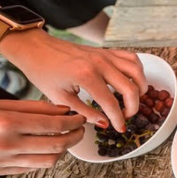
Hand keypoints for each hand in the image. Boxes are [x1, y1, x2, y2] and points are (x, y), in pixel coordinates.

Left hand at [0, 30, 145, 131]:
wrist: (36, 49)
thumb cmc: (43, 72)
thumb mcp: (59, 98)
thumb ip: (84, 112)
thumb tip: (104, 123)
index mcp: (86, 76)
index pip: (111, 102)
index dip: (118, 119)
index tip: (120, 128)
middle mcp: (100, 63)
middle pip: (130, 88)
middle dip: (133, 107)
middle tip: (125, 116)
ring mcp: (105, 54)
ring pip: (136, 71)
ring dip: (140, 87)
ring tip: (133, 99)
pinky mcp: (106, 50)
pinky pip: (131, 58)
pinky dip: (137, 70)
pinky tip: (131, 81)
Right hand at [0, 100, 85, 174]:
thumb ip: (27, 107)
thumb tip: (59, 108)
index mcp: (5, 122)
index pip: (53, 124)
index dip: (73, 121)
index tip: (80, 116)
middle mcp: (6, 145)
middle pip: (56, 145)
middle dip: (74, 136)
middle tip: (80, 128)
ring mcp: (1, 162)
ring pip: (47, 161)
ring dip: (62, 150)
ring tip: (65, 139)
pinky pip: (30, 168)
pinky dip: (43, 159)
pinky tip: (44, 148)